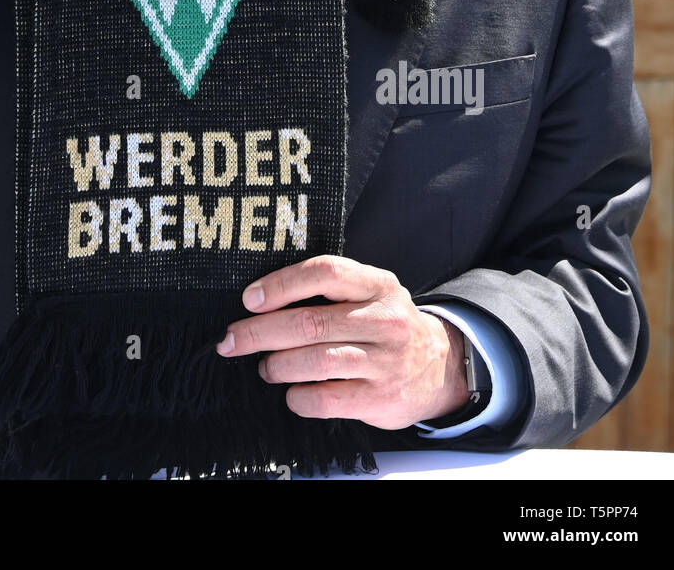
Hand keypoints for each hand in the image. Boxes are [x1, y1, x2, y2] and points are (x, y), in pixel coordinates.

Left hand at [215, 254, 469, 428]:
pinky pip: (326, 399)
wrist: (442, 367)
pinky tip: (291, 394)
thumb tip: (261, 298)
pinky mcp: (380, 399)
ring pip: (315, 361)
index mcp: (378, 284)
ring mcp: (385, 361)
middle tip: (232, 340)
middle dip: (260, 332)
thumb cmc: (386, 324)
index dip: (281, 284)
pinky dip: (299, 397)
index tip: (249, 299)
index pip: (325, 272)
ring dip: (277, 365)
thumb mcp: (371, 293)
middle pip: (310, 322)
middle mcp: (385, 320)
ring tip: (265, 367)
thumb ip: (330, 288)